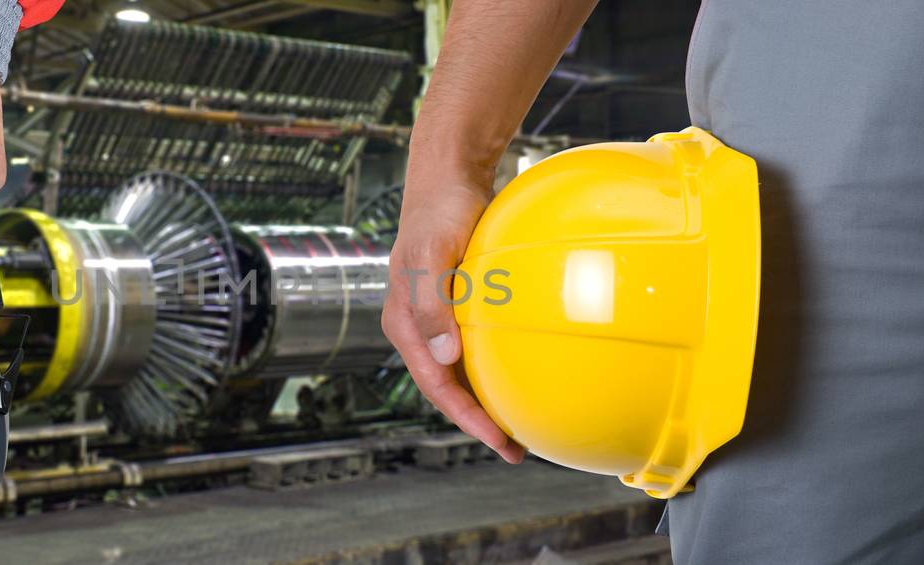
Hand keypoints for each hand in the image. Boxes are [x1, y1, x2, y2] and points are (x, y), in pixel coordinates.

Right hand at [382, 173, 525, 463]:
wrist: (447, 179)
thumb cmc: (438, 213)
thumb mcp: (432, 255)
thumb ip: (432, 305)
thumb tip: (445, 356)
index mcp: (404, 324)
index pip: (436, 385)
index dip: (466, 418)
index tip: (498, 439)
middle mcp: (417, 329)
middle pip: (447, 388)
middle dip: (477, 422)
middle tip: (515, 449)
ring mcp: (436, 320)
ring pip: (459, 373)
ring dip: (485, 400)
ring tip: (518, 426)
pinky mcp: (455, 306)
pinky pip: (474, 348)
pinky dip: (492, 368)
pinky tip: (519, 375)